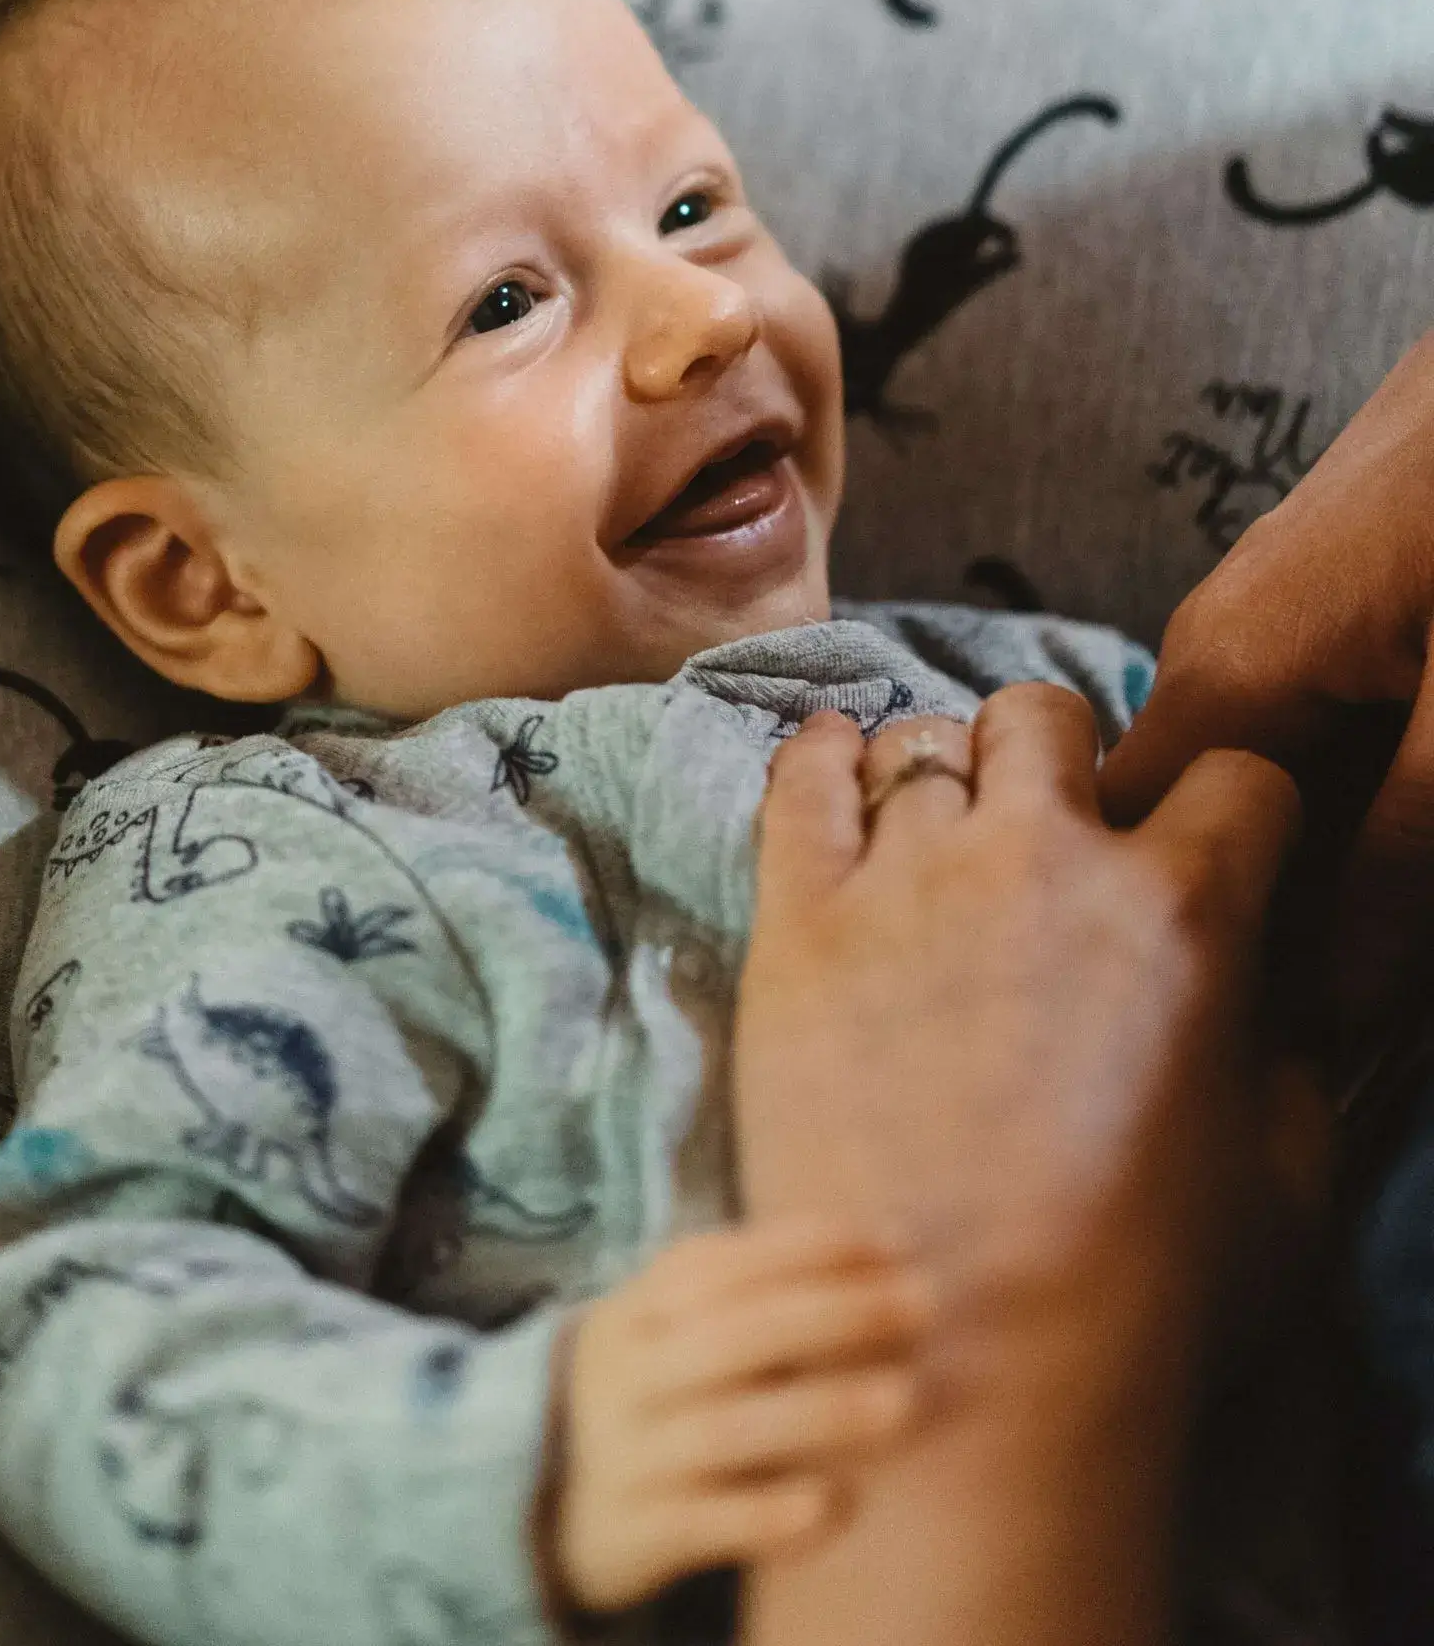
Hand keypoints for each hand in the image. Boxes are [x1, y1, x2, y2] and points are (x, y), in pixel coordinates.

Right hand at [545, 1215, 929, 1615]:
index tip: (896, 1243)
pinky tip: (835, 1504)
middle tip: (921, 1306)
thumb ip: (752, 1292)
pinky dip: (770, 1515)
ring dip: (821, 1410)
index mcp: (640, 1307)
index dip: (808, 1247)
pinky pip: (706, 1523)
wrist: (544, 1499)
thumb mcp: (672, 1329)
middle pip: (733, 1334)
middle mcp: (629, 1373)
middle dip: (833, 1314)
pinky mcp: (636, 1533)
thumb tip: (886, 1248)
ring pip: (727, 1428)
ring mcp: (629, 1453)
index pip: (722, 1262)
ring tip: (903, 1401)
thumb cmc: (652, 1395)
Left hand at [735, 692, 1302, 1430]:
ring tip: (940, 832)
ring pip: (927, 740)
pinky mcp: (798, 918)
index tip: (1208, 841)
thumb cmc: (1136, 1301)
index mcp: (1184, 913)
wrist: (959, 1366)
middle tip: (1050, 830)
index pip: (1236, 775)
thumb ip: (1281, 1054)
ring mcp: (910, 881)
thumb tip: (1262, 1004)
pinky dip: (820, 755)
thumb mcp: (1282, 1177)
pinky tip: (834, 765)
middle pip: (1052, 715)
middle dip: (1064, 758)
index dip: (1233, 808)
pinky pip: (800, 776)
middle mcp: (1044, 863)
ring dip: (946, 776)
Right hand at [1101, 329, 1433, 1028]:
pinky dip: (1379, 792)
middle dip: (1281, 930)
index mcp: (1224, 672)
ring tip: (1403, 954)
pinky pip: (1334, 724)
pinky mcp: (1349, 591)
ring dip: (1344, 866)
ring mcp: (1286, 611)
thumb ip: (1404, 857)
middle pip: (1211, 829)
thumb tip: (1337, 1005)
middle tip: (1346, 1032)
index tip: (1254, 1062)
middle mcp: (1226, 642)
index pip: (1132, 857)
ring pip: (1284, 781)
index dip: (1191, 969)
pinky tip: (1427, 837)